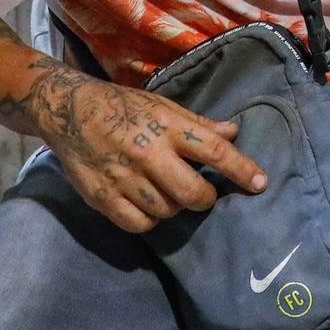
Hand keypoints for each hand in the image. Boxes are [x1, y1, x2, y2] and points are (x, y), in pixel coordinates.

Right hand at [32, 69, 267, 233]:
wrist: (69, 111)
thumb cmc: (123, 106)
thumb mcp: (162, 105)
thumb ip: (198, 124)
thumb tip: (233, 133)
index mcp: (167, 125)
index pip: (213, 150)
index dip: (241, 169)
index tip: (260, 183)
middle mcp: (147, 151)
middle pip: (192, 193)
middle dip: (204, 198)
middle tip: (202, 193)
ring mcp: (124, 176)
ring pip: (167, 211)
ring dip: (174, 206)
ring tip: (165, 190)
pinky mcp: (103, 197)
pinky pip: (141, 224)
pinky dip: (149, 219)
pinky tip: (146, 204)